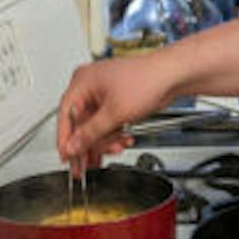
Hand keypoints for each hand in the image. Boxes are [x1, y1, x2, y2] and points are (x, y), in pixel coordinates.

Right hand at [56, 54, 175, 164]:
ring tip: (116, 147)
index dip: (65, 139)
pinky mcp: (117, 100)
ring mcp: (104, 93)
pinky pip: (108, 122)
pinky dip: (114, 133)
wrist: (173, 75)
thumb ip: (90, 134)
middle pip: (81, 123)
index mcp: (82, 82)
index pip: (65, 115)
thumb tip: (73, 147)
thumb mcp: (114, 113)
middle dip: (91, 143)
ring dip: (106, 140)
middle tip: (90, 163)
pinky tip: (124, 139)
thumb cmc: (147, 79)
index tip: (67, 158)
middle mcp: (90, 86)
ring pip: (95, 126)